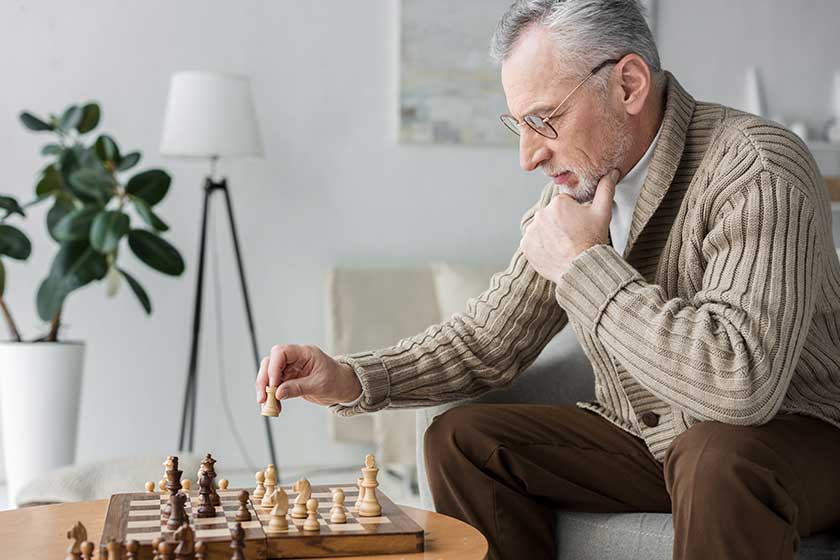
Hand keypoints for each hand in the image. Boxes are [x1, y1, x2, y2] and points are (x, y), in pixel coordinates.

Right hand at [254, 344, 361, 411]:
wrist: (343, 387)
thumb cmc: (336, 380)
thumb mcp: (319, 385)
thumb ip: (298, 388)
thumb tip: (278, 393)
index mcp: (305, 353)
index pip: (281, 352)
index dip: (273, 367)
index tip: (273, 384)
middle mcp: (295, 359)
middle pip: (270, 363)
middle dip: (264, 380)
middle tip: (263, 398)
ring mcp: (291, 369)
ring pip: (269, 375)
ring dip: (266, 391)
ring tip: (268, 406)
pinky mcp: (289, 379)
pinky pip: (275, 386)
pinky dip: (272, 396)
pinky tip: (274, 406)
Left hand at [520, 169, 618, 283]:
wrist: (582, 268)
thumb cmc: (593, 240)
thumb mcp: (603, 212)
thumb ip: (605, 189)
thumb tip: (611, 172)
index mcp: (557, 202)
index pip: (563, 205)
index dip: (573, 216)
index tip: (579, 227)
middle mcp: (541, 214)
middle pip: (551, 217)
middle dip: (560, 225)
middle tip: (573, 238)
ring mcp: (531, 231)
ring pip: (542, 229)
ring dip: (549, 235)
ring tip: (563, 246)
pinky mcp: (526, 246)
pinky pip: (532, 243)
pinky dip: (540, 247)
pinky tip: (553, 252)